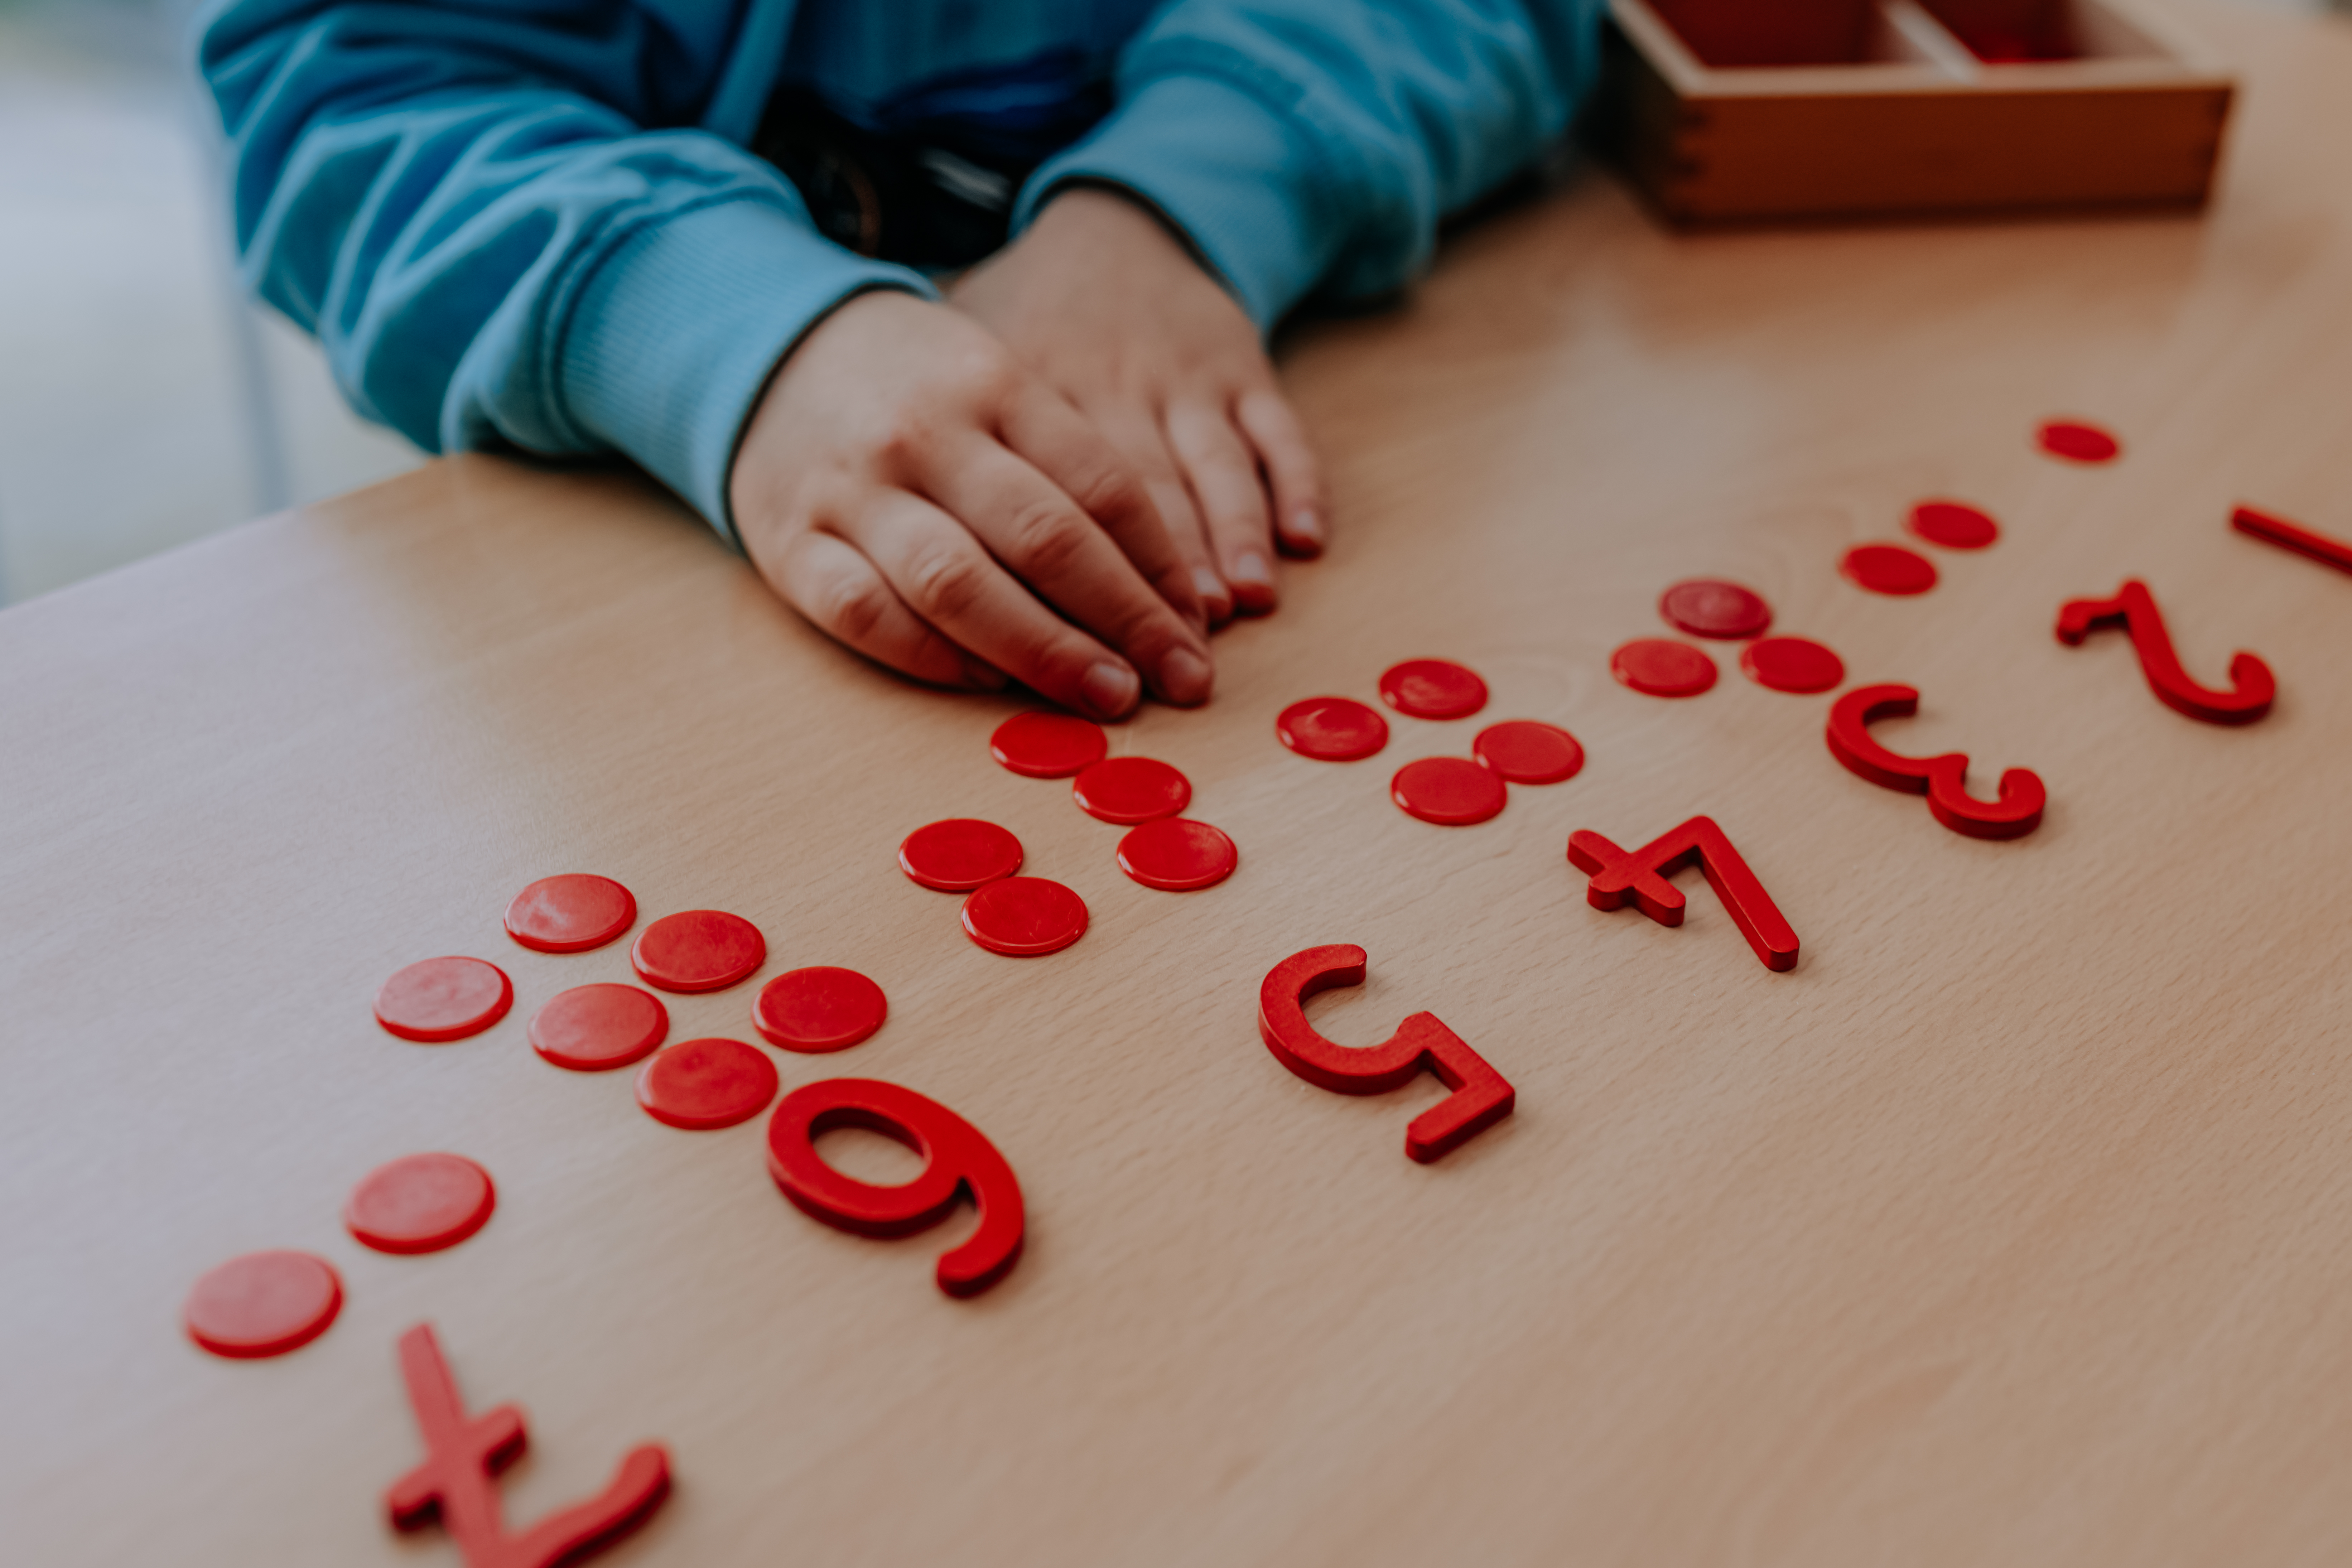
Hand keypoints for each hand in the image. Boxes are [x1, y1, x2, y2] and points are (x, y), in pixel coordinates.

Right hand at [729, 291, 1212, 718]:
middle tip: (1179, 681)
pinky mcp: (789, 544)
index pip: (1102, 485)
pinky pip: (865, 613)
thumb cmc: (920, 388)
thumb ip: (1069, 472)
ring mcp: (851, 491)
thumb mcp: (1002, 390)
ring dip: (1043, 651)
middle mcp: (924, 435)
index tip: (1198, 632)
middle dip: (1124, 620)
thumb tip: (1160, 589)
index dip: (1161, 569)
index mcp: (994, 385)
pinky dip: (930, 656)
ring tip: (1106, 696)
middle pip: (1044, 538)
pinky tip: (987, 683)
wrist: (774, 351)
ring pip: (956, 582)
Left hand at [949, 187, 1324, 625]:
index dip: (1076, 585)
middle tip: (1176, 658)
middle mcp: (1107, 385)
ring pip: (1212, 465)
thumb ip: (946, 468)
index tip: (1092, 657)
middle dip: (1159, 586)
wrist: (1101, 231)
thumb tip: (932, 596)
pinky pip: (1277, 428)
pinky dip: (1297, 483)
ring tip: (1241, 604)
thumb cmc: (1022, 336)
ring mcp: (1181, 375)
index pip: (1050, 508)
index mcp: (1024, 396)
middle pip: (1137, 497)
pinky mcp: (1240, 363)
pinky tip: (1305, 540)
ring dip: (1230, 538)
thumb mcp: (961, 376)